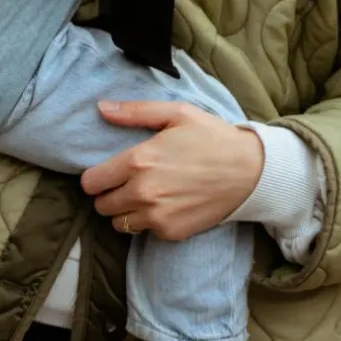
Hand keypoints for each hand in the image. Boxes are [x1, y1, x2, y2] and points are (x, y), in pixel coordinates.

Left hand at [80, 101, 264, 240]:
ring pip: (118, 223)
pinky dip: (148, 222)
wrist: (249, 171)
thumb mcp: (175, 113)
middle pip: (101, 206)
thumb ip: (134, 112)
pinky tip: (164, 205)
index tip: (105, 173)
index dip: (95, 177)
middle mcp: (143, 192)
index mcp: (138, 161)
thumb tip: (101, 108)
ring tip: (143, 195)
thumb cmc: (211, 137)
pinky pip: (144, 232)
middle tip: (125, 183)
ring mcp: (157, 217)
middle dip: (108, 194)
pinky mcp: (172, 233)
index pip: (92, 182)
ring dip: (124, 211)